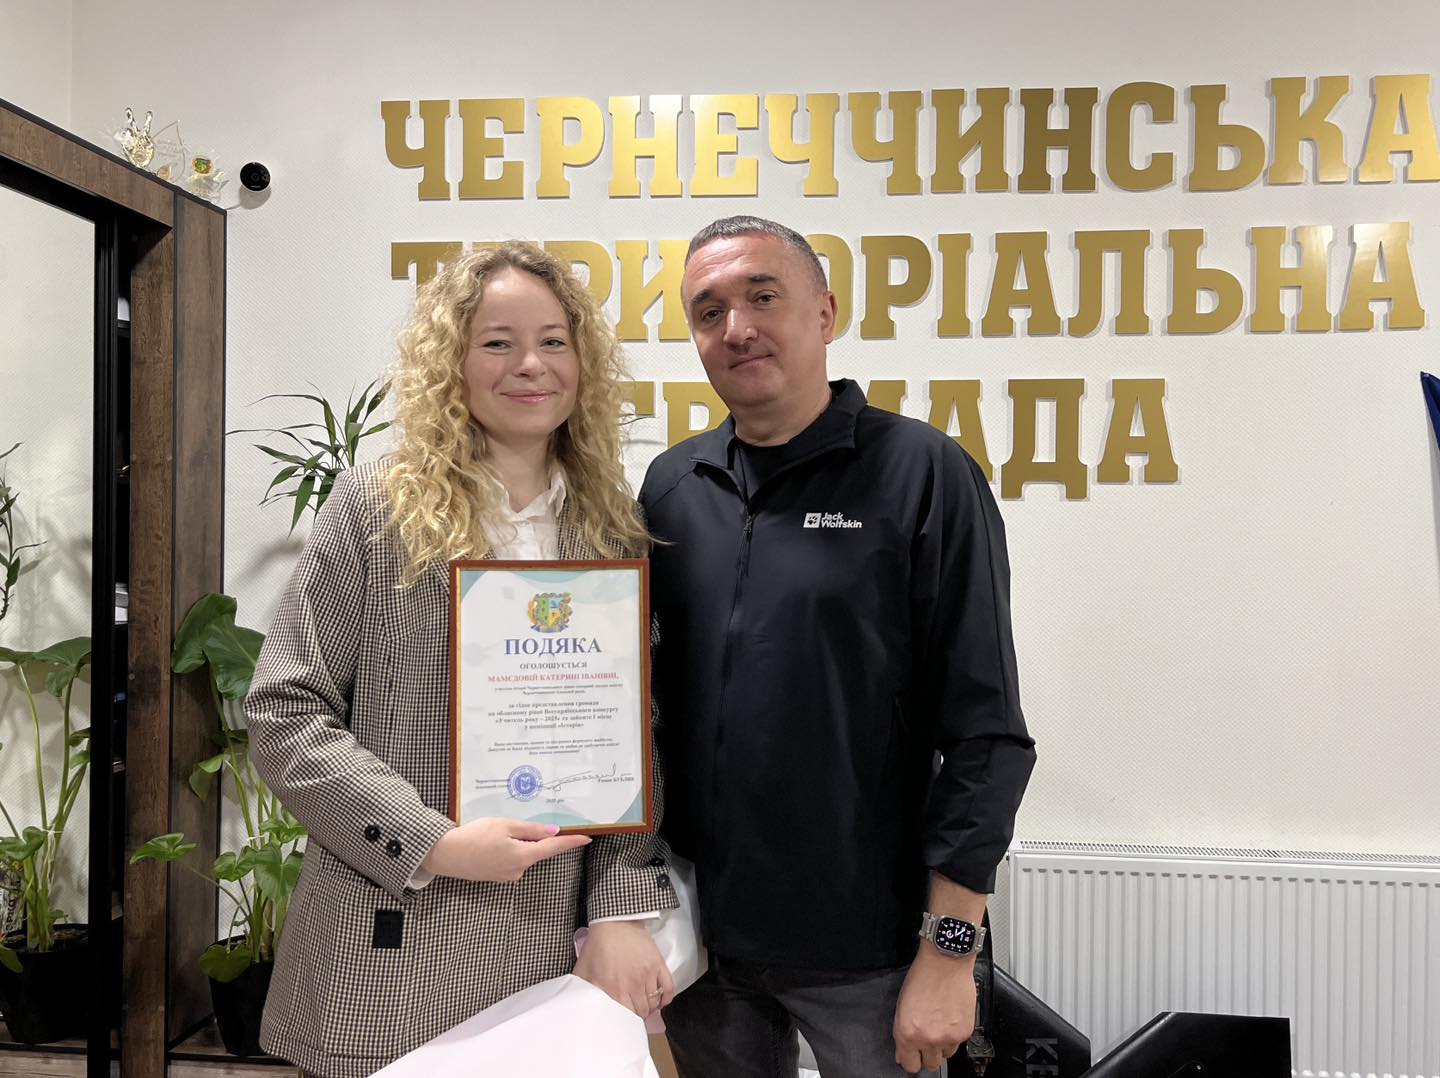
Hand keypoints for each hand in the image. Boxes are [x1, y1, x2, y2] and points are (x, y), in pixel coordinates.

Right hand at [419, 818, 589, 881]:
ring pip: (523, 854)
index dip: (571, 842)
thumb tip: (553, 831)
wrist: (445, 854)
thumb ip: (531, 830)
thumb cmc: (474, 836)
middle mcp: (519, 869)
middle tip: (522, 822)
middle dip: (536, 836)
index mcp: (524, 856)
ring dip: (520, 841)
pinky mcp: (496, 875)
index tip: (587, 838)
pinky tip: (493, 841)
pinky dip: (510, 848)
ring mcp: (507, 875)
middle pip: (538, 850)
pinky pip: (511, 859)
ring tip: (498, 830)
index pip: (554, 848)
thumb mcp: (505, 826)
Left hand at [573, 920, 673, 1017]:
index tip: (623, 1019)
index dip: (625, 1021)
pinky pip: (668, 988)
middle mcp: (633, 985)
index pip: (626, 1017)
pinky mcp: (658, 964)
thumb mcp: (583, 970)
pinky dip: (665, 998)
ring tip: (643, 1003)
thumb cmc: (598, 946)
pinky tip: (659, 999)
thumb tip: (580, 1007)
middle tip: (633, 1010)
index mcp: (613, 989)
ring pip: (655, 1002)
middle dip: (638, 1014)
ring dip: (650, 1006)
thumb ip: (583, 992)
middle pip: (642, 1012)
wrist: (614, 921)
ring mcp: (648, 974)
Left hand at [893, 950, 976, 1073]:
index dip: (911, 1060)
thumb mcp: (902, 1005)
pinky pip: (959, 1043)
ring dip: (943, 1044)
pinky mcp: (964, 1032)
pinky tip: (950, 1016)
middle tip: (928, 1038)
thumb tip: (904, 1052)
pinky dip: (955, 1033)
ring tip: (940, 1023)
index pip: (910, 1065)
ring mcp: (948, 1037)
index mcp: (907, 1033)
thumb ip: (903, 1032)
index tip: (912, 1056)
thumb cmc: (923, 977)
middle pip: (930, 1065)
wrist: (945, 962)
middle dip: (927, 1054)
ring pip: (946, 1055)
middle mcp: (927, 1038)